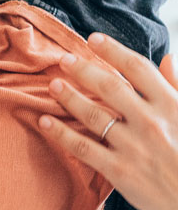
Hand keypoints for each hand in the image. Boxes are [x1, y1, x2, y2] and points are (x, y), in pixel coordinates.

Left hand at [40, 34, 177, 209]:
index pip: (138, 69)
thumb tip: (169, 57)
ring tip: (53, 85)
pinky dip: (61, 133)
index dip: (114, 50)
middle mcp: (150, 123)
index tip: (93, 39)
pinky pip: (83, 147)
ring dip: (69, 97)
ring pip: (93, 115)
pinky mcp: (118, 170)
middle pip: (109, 87)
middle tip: (64, 59)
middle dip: (83, 70)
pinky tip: (45, 121)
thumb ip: (177, 86)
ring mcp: (133, 147)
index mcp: (170, 105)